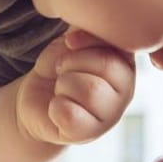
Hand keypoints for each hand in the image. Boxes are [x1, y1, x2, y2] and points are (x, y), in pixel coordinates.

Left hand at [16, 29, 135, 145]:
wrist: (36, 100)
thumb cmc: (58, 68)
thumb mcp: (69, 41)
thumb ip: (85, 30)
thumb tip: (87, 27)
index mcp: (125, 61)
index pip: (117, 43)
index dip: (87, 39)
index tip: (69, 43)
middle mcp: (126, 88)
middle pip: (106, 65)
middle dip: (72, 62)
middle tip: (62, 69)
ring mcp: (111, 114)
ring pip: (90, 90)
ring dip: (64, 84)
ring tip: (61, 88)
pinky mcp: (89, 134)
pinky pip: (71, 115)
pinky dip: (55, 107)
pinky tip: (57, 107)